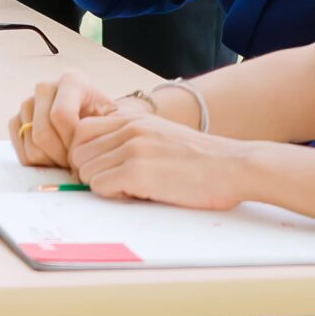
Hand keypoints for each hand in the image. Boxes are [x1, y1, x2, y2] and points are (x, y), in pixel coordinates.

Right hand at [10, 68, 122, 168]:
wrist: (98, 120)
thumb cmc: (108, 123)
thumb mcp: (114, 122)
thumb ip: (102, 133)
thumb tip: (80, 161)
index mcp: (71, 81)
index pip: (60, 115)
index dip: (73, 143)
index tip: (87, 153)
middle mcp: (45, 87)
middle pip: (42, 133)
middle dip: (61, 157)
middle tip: (77, 165)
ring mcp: (28, 103)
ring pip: (30, 144)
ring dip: (51, 162)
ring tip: (68, 162)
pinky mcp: (17, 120)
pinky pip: (20, 150)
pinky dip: (37, 163)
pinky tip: (55, 160)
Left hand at [68, 112, 251, 209]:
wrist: (236, 166)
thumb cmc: (202, 160)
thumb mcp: (161, 135)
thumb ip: (130, 139)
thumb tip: (100, 158)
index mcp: (132, 119)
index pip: (80, 131)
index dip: (86, 154)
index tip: (103, 168)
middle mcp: (128, 129)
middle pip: (78, 153)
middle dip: (90, 172)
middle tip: (116, 184)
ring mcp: (132, 149)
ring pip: (86, 171)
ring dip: (102, 186)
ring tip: (130, 190)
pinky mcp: (138, 173)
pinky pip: (100, 187)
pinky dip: (112, 196)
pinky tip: (137, 195)